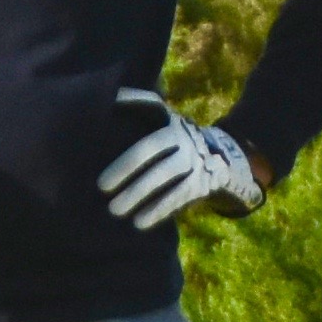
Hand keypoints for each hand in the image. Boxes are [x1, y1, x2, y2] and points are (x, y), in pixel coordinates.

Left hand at [97, 89, 260, 226]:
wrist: (221, 158)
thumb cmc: (173, 140)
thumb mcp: (162, 121)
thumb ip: (137, 110)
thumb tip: (103, 99)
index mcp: (169, 119)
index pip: (149, 106)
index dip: (129, 104)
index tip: (106, 112)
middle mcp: (182, 136)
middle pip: (151, 147)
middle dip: (125, 166)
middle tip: (101, 187)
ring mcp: (194, 159)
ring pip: (164, 174)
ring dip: (139, 192)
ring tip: (114, 210)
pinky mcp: (201, 183)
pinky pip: (177, 196)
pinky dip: (158, 210)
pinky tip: (139, 223)